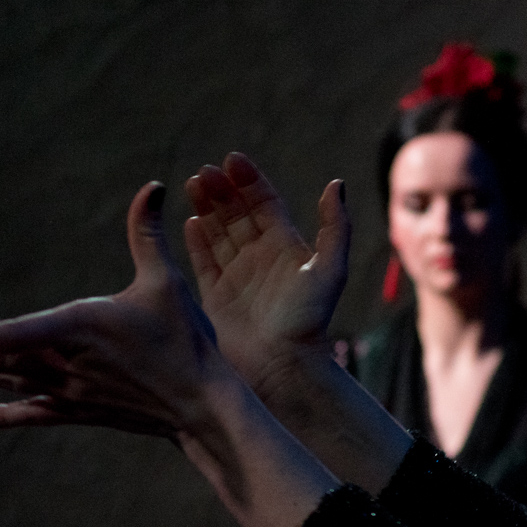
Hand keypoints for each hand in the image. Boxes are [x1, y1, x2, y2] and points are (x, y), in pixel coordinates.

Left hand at [0, 182, 231, 435]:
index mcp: (80, 329)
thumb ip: (148, 234)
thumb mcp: (167, 281)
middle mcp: (67, 364)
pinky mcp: (82, 410)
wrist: (202, 405)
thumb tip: (152, 186)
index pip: (14, 335)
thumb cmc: (186, 340)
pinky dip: (4, 414)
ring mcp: (72, 392)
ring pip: (10, 381)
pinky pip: (34, 413)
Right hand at [184, 154, 349, 398]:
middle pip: (237, 213)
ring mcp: (237, 276)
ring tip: (192, 185)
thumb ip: (335, 226)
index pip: (264, 202)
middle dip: (222, 189)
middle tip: (205, 173)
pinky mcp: (216, 296)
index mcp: (286, 246)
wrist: (282, 367)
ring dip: (206, 208)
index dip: (249, 179)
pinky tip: (189, 222)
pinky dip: (196, 242)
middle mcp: (260, 257)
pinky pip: (203, 262)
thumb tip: (337, 184)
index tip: (232, 159)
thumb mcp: (329, 269)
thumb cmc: (309, 320)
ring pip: (218, 232)